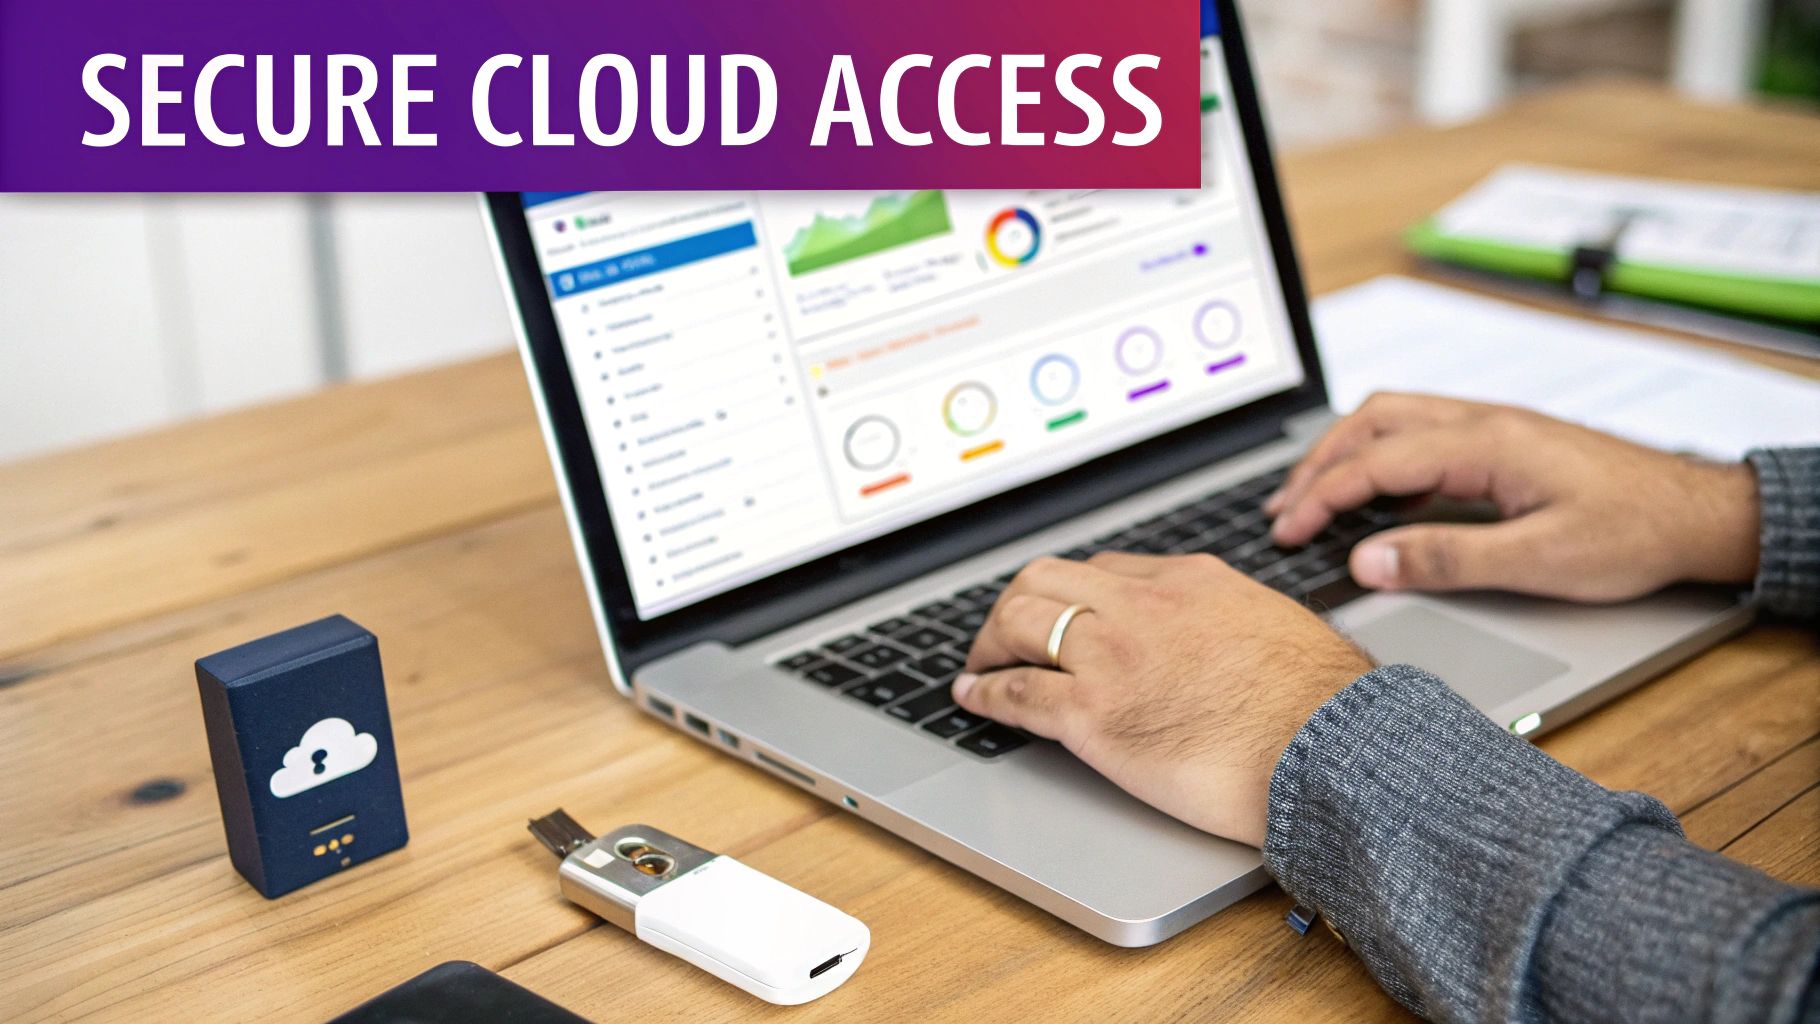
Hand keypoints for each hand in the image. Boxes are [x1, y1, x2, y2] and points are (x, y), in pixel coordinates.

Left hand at [953, 553, 1372, 847]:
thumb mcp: (1273, 626)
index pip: (1104, 570)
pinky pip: (1017, 693)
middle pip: (1045, 581)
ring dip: (989, 643)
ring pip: (1020, 624)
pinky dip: (985, 694)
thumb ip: (1230, 620)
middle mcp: (1142, 607)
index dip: (1070, 593)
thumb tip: (1225, 636)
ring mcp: (1112, 658)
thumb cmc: (1320, 705)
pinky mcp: (1093, 716)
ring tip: (980, 663)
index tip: (1059, 611)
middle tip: (1003, 633)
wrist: (1329, 748)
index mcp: (1188, 581)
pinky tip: (973, 698)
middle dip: (1014, 605)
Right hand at [1265, 393, 1759, 601]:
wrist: (1699, 513)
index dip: (1322, 496)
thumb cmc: (1634, 532)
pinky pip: (1421, 433)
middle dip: (1317, 464)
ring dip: (1344, 454)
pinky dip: (1379, 458)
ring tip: (1312, 497)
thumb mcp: (1538, 560)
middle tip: (1283, 512)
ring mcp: (1493, 427)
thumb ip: (1446, 559)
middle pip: (1372, 421)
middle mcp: (1483, 422)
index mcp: (1485, 443)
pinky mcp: (1504, 442)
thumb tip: (1369, 558)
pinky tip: (1376, 495)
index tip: (1288, 532)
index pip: (1375, 461)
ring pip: (1394, 419)